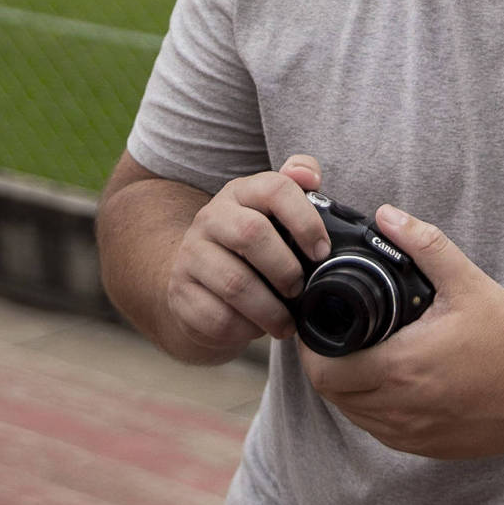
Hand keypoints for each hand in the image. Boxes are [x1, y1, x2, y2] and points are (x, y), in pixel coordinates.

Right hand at [160, 155, 331, 364]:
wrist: (196, 280)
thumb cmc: (249, 248)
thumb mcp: (272, 215)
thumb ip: (296, 187)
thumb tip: (309, 175)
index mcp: (241, 192)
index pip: (274, 188)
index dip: (305, 220)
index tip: (322, 251)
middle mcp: (211, 217)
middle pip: (251, 233)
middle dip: (285, 268)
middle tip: (299, 289)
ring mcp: (190, 255)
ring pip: (235, 283)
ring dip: (270, 309)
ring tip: (285, 321)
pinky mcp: (181, 293)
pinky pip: (218, 317)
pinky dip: (245, 329)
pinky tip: (256, 327)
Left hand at [302, 205, 503, 459]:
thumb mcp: (466, 282)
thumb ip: (424, 244)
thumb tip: (386, 215)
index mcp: (401, 367)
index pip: (324, 372)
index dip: (311, 350)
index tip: (317, 327)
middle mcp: (400, 408)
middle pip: (332, 396)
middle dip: (325, 366)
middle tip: (333, 338)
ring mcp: (414, 434)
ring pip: (354, 416)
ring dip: (347, 390)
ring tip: (358, 357)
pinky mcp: (429, 448)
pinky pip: (381, 432)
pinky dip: (372, 410)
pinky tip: (387, 384)